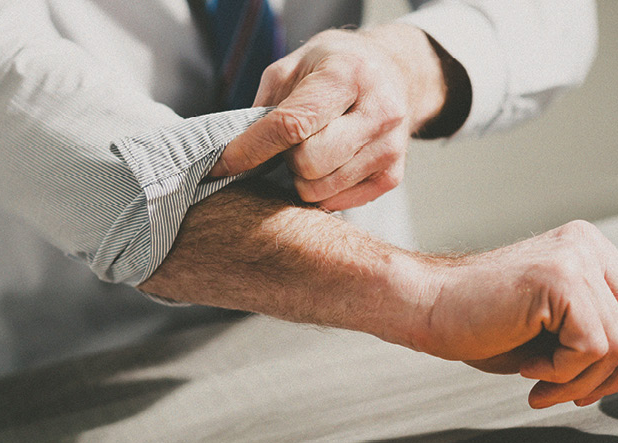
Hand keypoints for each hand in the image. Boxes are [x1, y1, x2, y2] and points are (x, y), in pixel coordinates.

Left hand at [211, 24, 446, 210]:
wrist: (395, 73)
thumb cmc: (336, 67)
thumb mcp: (295, 65)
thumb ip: (266, 103)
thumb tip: (236, 151)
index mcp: (348, 76)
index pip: (292, 124)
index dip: (251, 148)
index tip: (222, 163)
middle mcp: (378, 112)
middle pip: (308, 163)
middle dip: (286, 158)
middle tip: (290, 142)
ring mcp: (390, 147)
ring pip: (320, 189)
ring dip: (302, 176)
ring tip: (311, 149)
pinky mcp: (392, 176)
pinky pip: (337, 202)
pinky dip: (321, 190)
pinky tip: (327, 164)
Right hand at [408, 220, 617, 408]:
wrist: (424, 306)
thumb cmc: (477, 321)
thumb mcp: (560, 342)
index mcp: (590, 252)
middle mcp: (588, 246)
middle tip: (576, 396)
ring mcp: (576, 257)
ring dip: (582, 381)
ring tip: (541, 382)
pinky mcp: (560, 279)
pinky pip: (595, 346)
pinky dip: (563, 372)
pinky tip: (530, 366)